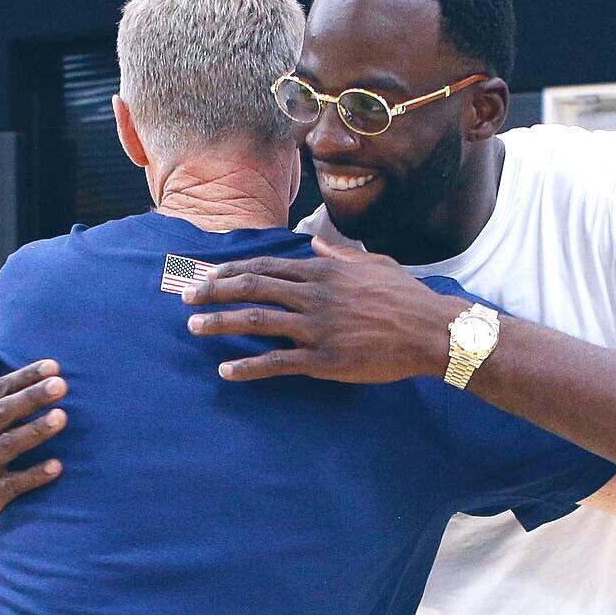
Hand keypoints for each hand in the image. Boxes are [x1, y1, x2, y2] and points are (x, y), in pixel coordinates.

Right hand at [0, 342, 66, 534]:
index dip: (25, 378)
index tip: (54, 367)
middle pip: (1, 414)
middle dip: (31, 398)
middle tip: (62, 386)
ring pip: (6, 447)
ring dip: (35, 431)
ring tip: (62, 418)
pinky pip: (11, 486)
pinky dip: (34, 475)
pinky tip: (58, 466)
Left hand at [183, 238, 461, 383]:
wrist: (430, 329)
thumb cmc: (405, 297)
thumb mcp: (372, 264)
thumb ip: (339, 255)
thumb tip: (318, 244)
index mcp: (321, 272)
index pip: (264, 266)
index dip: (230, 270)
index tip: (206, 274)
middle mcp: (313, 295)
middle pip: (251, 288)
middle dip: (214, 290)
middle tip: (185, 297)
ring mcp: (317, 327)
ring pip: (256, 321)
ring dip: (220, 322)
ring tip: (194, 327)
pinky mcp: (324, 359)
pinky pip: (277, 362)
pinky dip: (248, 366)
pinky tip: (226, 370)